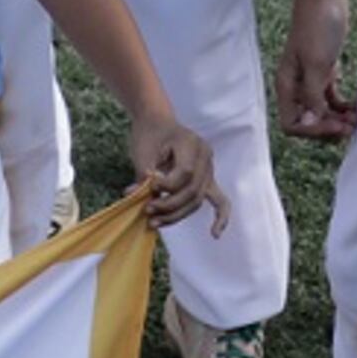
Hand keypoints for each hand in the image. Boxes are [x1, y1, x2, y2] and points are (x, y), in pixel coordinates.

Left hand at [127, 109, 229, 232]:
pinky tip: (214, 234)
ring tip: (154, 223)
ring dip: (176, 215)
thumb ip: (143, 176)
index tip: (146, 186)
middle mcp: (206, 157)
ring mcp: (209, 170)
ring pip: (197, 200)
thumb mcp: (143, 152)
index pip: (185, 173)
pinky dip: (220, 217)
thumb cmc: (149, 135)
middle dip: (169, 205)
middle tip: (146, 210)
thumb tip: (136, 199)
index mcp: (193, 144)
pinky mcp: (207, 181)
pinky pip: (219, 201)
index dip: (166, 185)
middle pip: (192, 191)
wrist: (156, 123)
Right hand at [276, 0, 356, 140]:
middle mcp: (297, 85)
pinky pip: (332, 99)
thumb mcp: (317, 64)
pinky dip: (343, 108)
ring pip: (321, 112)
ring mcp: (311, 78)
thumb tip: (310, 123)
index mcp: (288, 85)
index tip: (334, 124)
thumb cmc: (317, 26)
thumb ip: (313, 95)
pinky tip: (356, 108)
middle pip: (307, 122)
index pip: (292, 123)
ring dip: (338, 120)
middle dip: (328, 128)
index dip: (312, 130)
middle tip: (350, 127)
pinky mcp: (325, 70)